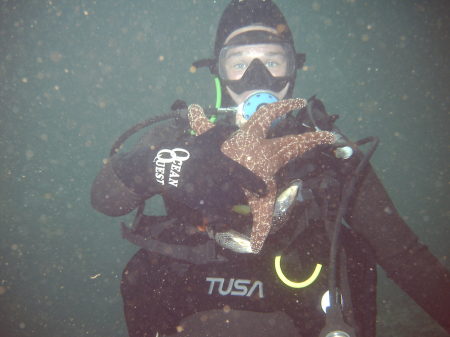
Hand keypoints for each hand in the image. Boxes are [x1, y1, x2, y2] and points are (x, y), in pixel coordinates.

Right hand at [154, 123, 266, 214]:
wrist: (167, 169)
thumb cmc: (189, 152)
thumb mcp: (206, 138)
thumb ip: (222, 131)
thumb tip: (234, 127)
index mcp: (224, 166)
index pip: (247, 179)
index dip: (258, 186)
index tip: (264, 191)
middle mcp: (221, 182)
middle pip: (240, 196)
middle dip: (243, 199)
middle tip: (245, 200)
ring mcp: (212, 195)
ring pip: (230, 207)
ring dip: (235, 208)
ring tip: (237, 211)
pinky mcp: (203, 205)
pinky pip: (219, 216)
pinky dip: (224, 218)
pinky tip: (225, 217)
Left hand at [189, 99, 336, 252]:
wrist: (193, 176)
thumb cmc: (225, 190)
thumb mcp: (251, 207)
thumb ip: (259, 223)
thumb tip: (258, 246)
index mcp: (266, 154)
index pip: (297, 145)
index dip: (315, 140)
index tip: (330, 136)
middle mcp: (252, 139)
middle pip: (273, 117)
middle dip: (288, 109)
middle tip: (300, 102)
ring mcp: (232, 135)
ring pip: (250, 115)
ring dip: (260, 108)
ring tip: (270, 101)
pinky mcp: (212, 137)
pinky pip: (204, 125)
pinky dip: (198, 117)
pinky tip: (194, 108)